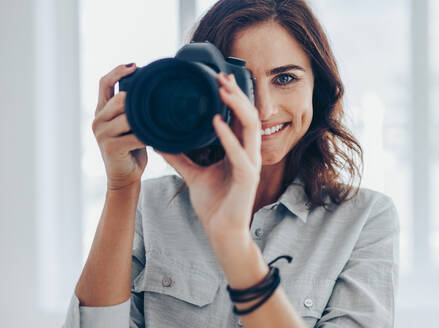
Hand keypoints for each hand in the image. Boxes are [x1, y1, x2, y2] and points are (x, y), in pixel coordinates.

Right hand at [93, 63, 147, 190]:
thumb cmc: (132, 148)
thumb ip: (133, 109)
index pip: (104, 83)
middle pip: (119, 99)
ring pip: (127, 117)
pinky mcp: (111, 148)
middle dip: (139, 101)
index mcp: (101, 110)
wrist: (125, 176)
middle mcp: (98, 120)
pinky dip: (148, 136)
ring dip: (146, 120)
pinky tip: (157, 137)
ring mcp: (102, 134)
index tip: (135, 65)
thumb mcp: (130, 124)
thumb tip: (153, 90)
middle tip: (158, 103)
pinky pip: (135, 136)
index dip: (118, 71)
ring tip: (160, 121)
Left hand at [156, 72, 261, 238]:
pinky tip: (216, 121)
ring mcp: (251, 165)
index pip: (240, 118)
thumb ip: (181, 158)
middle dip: (237, 94)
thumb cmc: (214, 205)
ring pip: (251, 128)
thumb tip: (161, 142)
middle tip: (222, 76)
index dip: (233, 97)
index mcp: (239, 151)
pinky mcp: (247, 178)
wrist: (221, 232)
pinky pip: (240, 153)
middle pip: (249, 116)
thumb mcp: (193, 175)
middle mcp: (248, 154)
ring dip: (237, 107)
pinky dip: (228, 136)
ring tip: (223, 90)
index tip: (220, 79)